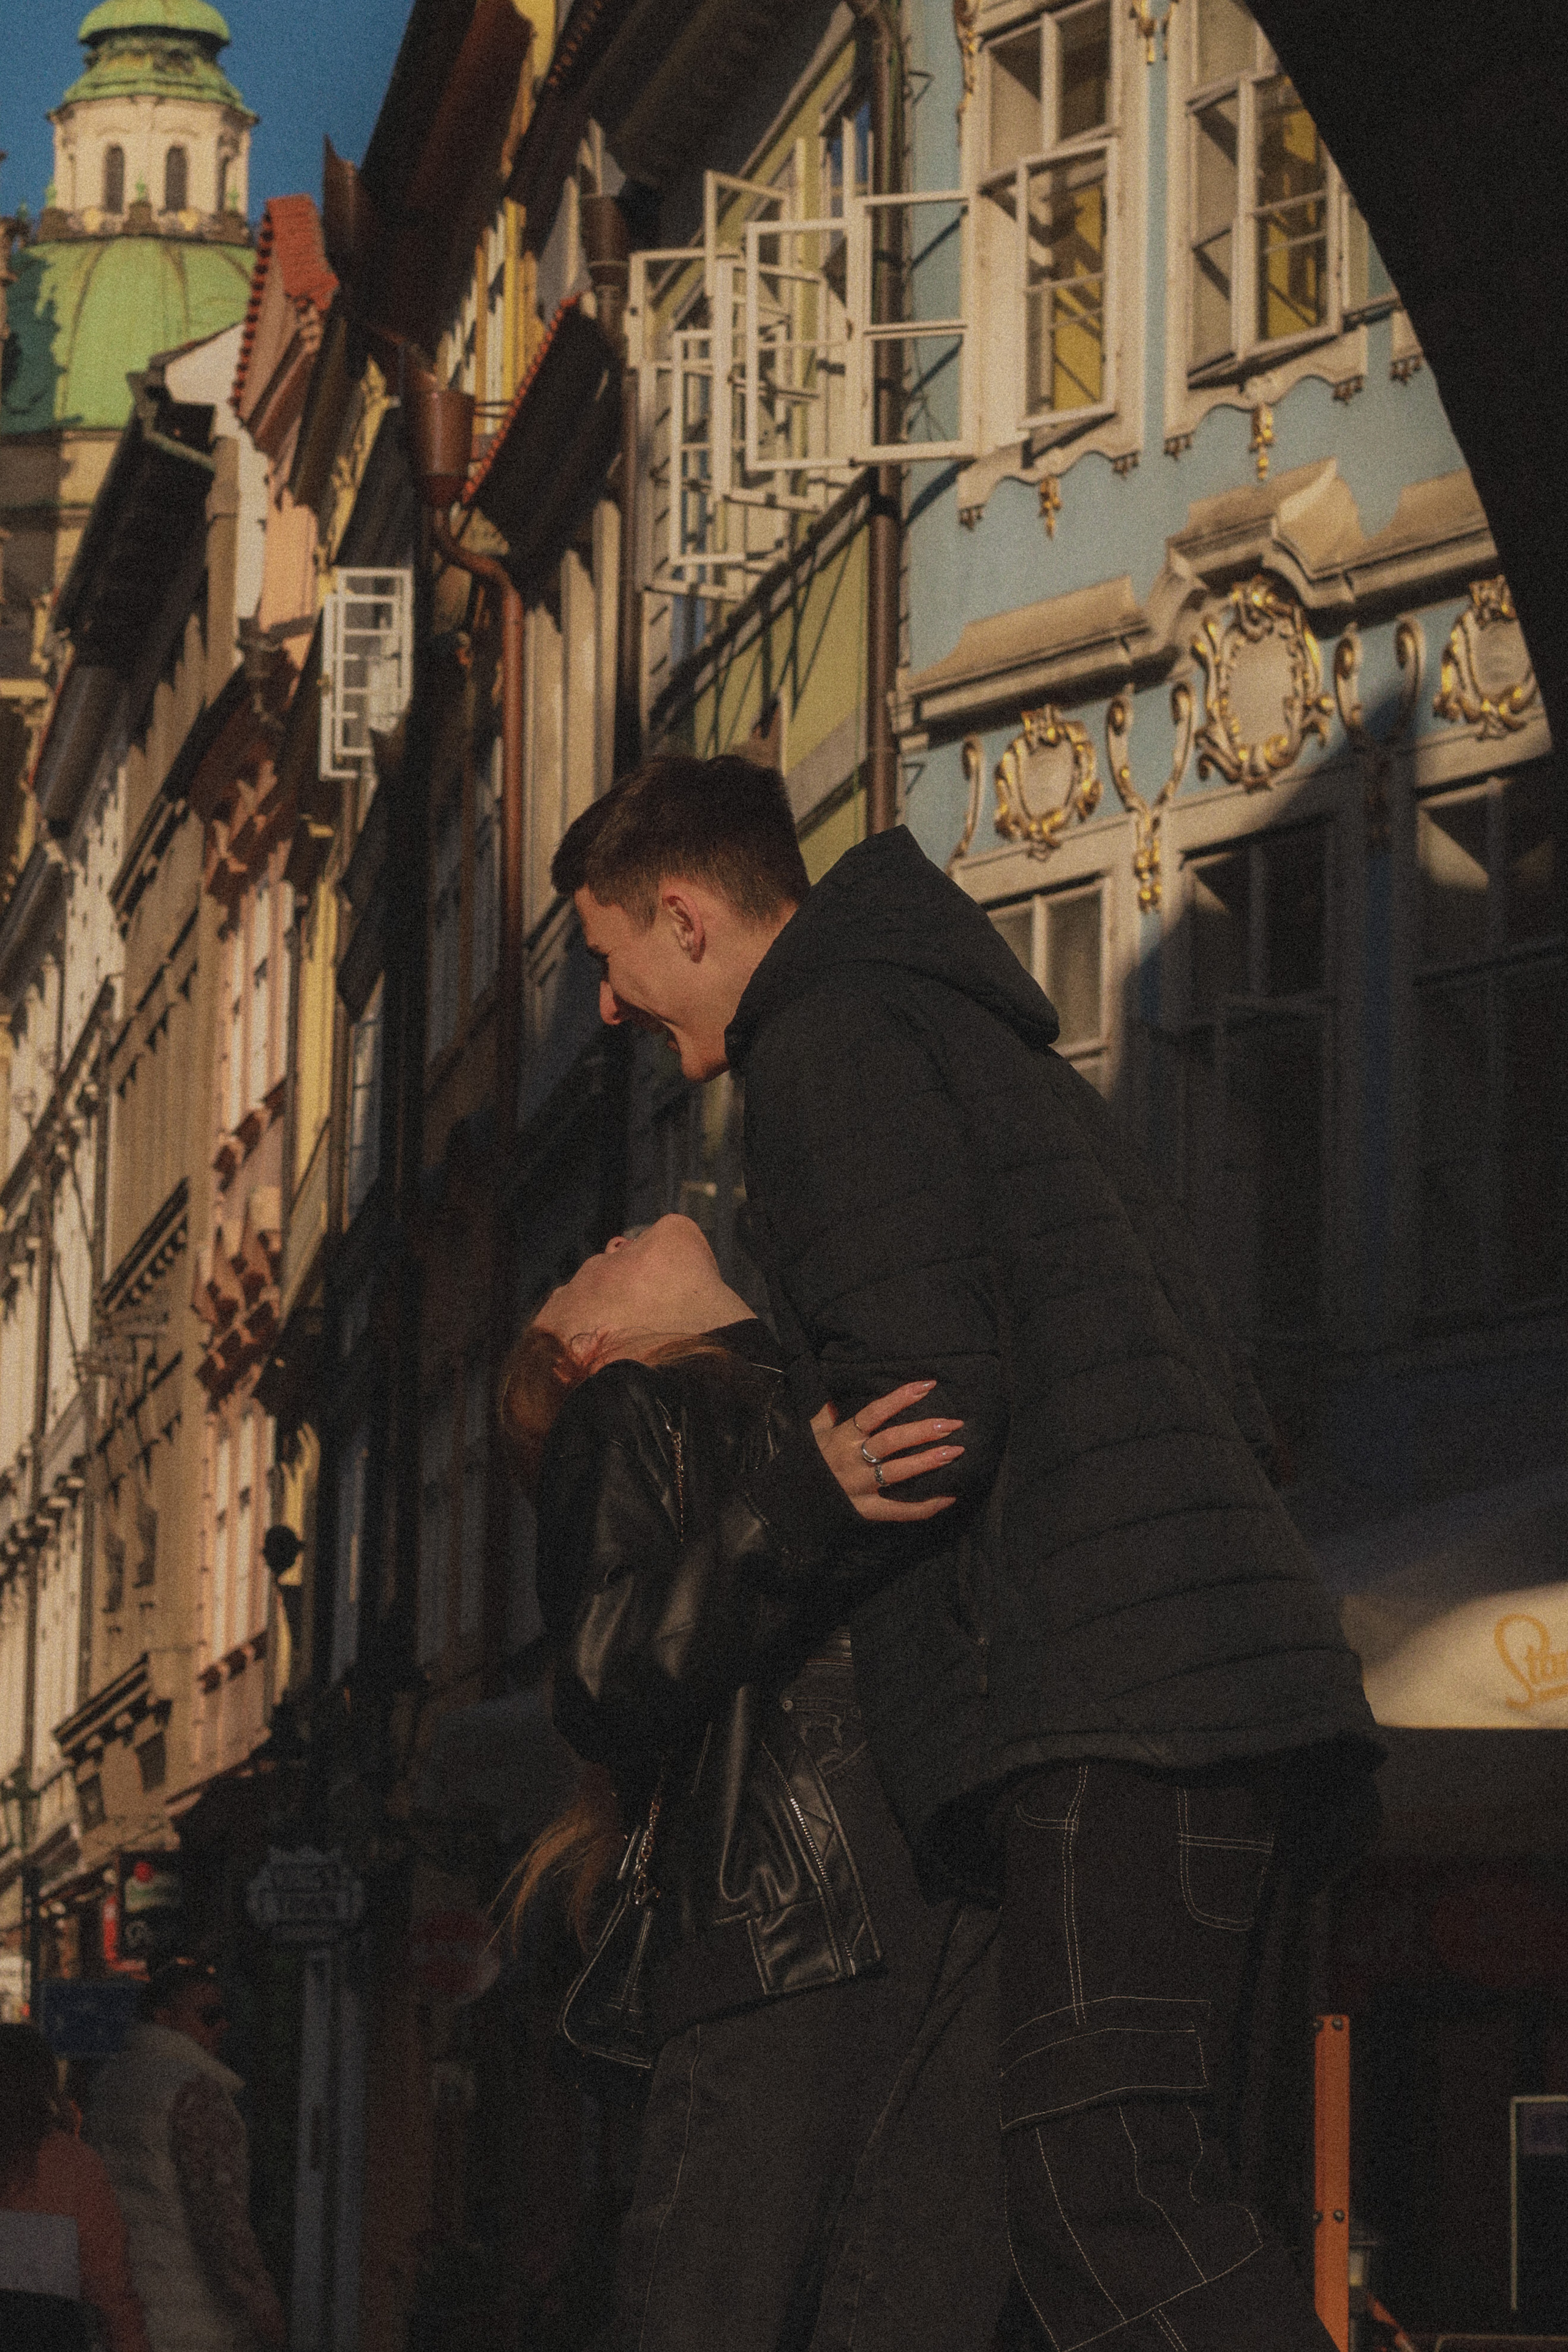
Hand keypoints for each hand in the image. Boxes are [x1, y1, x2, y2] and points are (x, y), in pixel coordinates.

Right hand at [810, 1380, 963, 1522]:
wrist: (787, 1503)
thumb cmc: (805, 1464)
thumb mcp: (811, 1434)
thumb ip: (824, 1414)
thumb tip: (834, 1397)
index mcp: (842, 1437)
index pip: (874, 1413)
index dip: (900, 1398)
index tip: (928, 1385)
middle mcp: (852, 1460)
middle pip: (891, 1441)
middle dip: (923, 1431)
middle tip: (953, 1424)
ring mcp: (860, 1487)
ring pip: (897, 1472)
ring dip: (927, 1461)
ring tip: (955, 1451)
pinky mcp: (865, 1511)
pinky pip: (898, 1510)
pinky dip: (924, 1507)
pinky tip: (949, 1497)